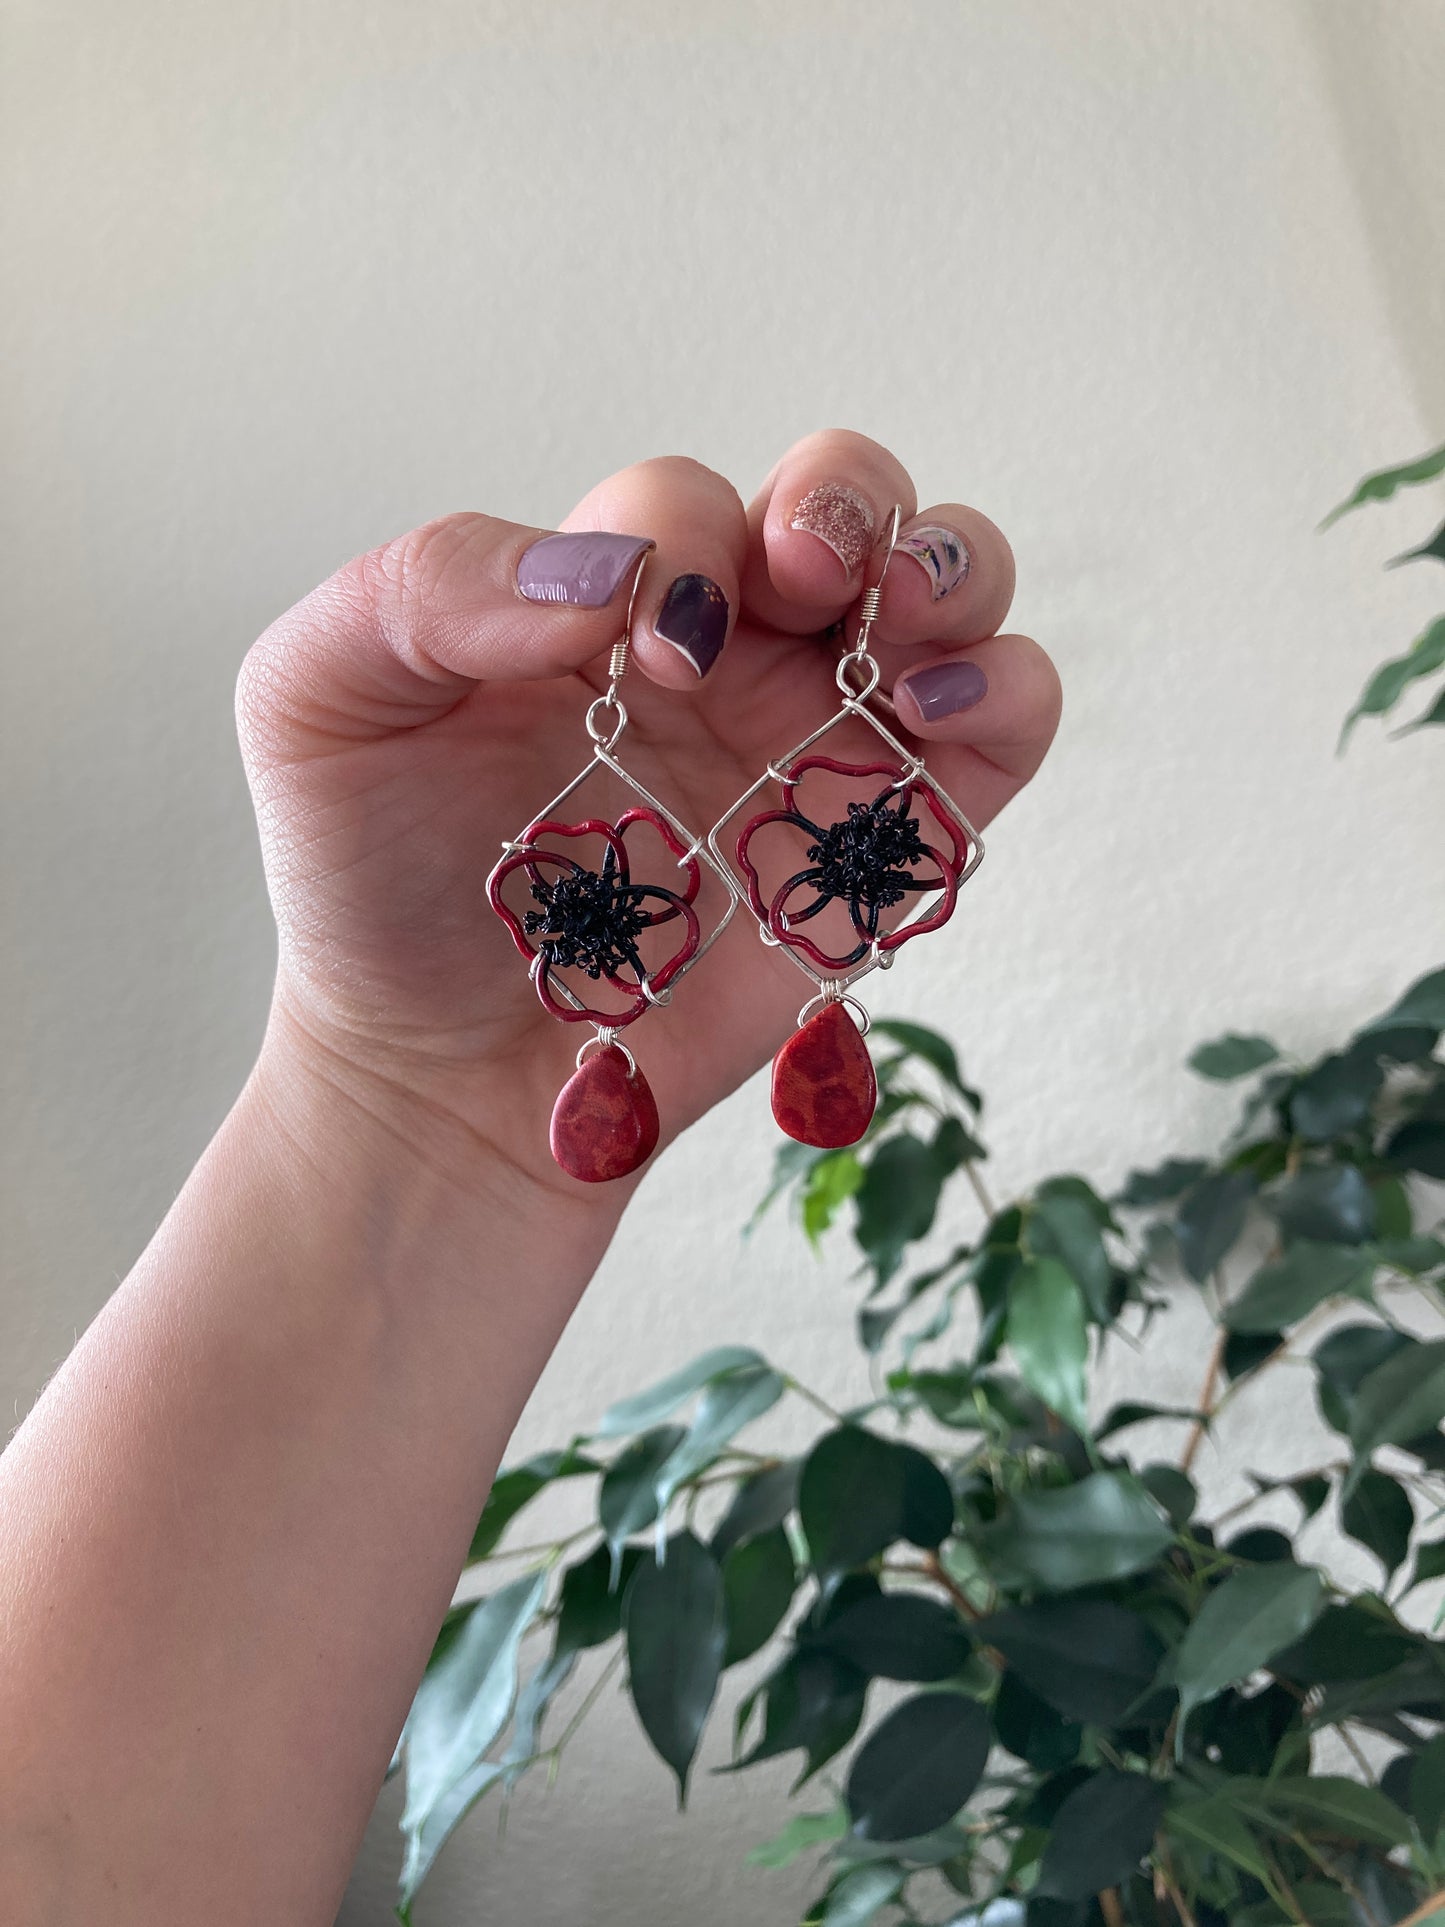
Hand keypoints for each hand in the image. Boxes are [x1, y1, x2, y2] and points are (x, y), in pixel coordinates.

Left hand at [238, 431, 1059, 1198]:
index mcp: (606, 599)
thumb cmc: (378, 887)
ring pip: (950, 587)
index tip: (640, 651)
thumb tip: (608, 573)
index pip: (685, 503)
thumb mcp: (321, 703)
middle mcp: (730, 652)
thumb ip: (428, 589)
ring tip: (895, 632)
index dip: (685, 540)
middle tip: (800, 580)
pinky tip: (928, 716)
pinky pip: (1001, 727)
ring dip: (949, 569)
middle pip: (847, 499)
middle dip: (848, 501)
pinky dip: (1006, 692)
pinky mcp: (888, 844)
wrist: (444, 1076)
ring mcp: (817, 743)